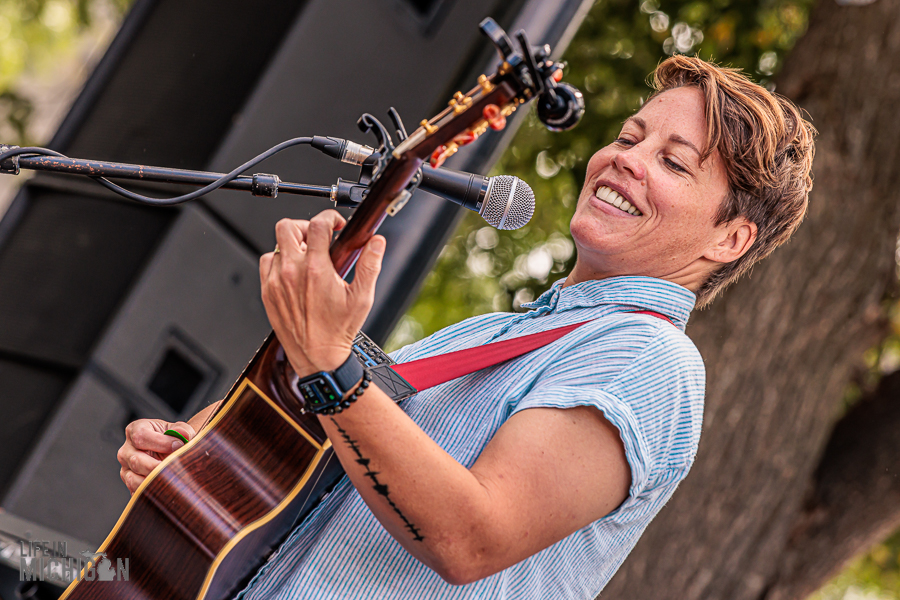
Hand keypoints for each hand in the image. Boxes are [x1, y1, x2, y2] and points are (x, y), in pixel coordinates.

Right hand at [117, 419, 194, 493]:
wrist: (172, 450)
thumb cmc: (174, 438)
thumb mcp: (180, 429)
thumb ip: (183, 430)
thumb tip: (183, 435)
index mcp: (135, 430)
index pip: (140, 437)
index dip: (161, 442)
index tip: (178, 445)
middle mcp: (126, 450)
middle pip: (136, 460)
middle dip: (158, 466)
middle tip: (175, 467)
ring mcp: (126, 468)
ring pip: (133, 479)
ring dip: (154, 481)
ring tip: (171, 479)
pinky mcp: (130, 483)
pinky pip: (137, 492)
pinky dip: (151, 493)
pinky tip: (165, 489)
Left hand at [259, 211, 384, 375]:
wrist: (318, 357)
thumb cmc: (338, 330)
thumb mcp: (362, 297)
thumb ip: (370, 265)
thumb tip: (376, 242)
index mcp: (317, 269)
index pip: (318, 225)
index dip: (330, 218)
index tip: (336, 225)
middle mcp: (293, 272)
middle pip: (288, 227)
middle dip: (305, 226)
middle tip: (317, 237)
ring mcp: (277, 282)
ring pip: (276, 244)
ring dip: (292, 245)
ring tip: (307, 257)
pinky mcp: (268, 292)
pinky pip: (266, 263)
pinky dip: (278, 261)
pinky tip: (293, 271)